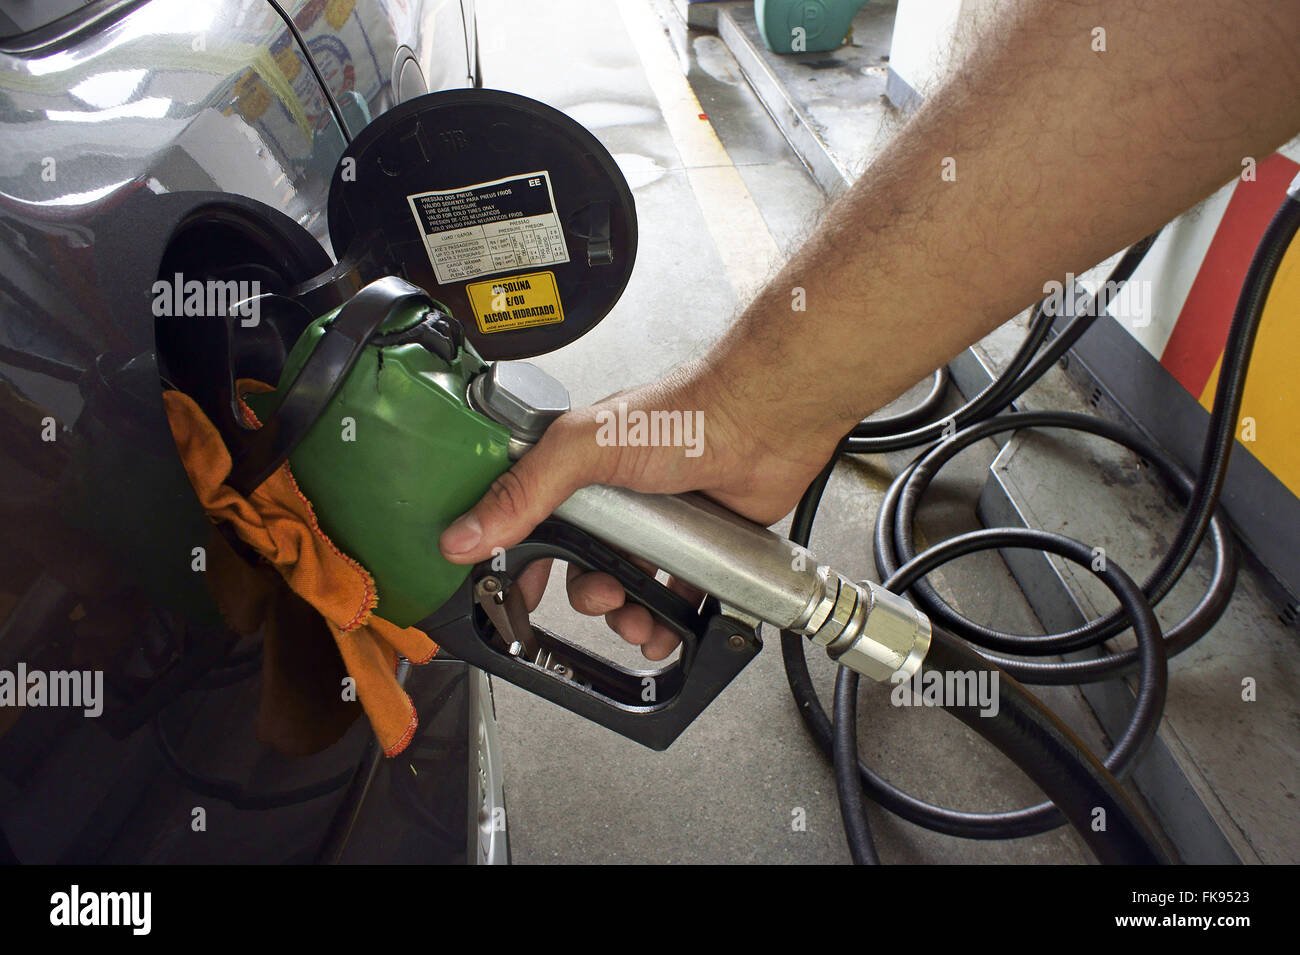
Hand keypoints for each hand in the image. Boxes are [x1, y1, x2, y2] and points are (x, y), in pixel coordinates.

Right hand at [437, 362, 838, 658]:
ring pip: (629, 587)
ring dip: (627, 617)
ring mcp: (657, 522)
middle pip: (583, 566)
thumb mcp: (586, 448)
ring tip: (640, 622)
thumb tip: (465, 533)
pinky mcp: (697, 544)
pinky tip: (669, 628)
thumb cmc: (687, 412)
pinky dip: (669, 621)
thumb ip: (524, 491)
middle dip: (587, 596)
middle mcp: (616, 496)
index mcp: (578, 469)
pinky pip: (675, 596)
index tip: (515, 594)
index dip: (521, 561)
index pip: (530, 522)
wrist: (765, 420)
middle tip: (602, 598)